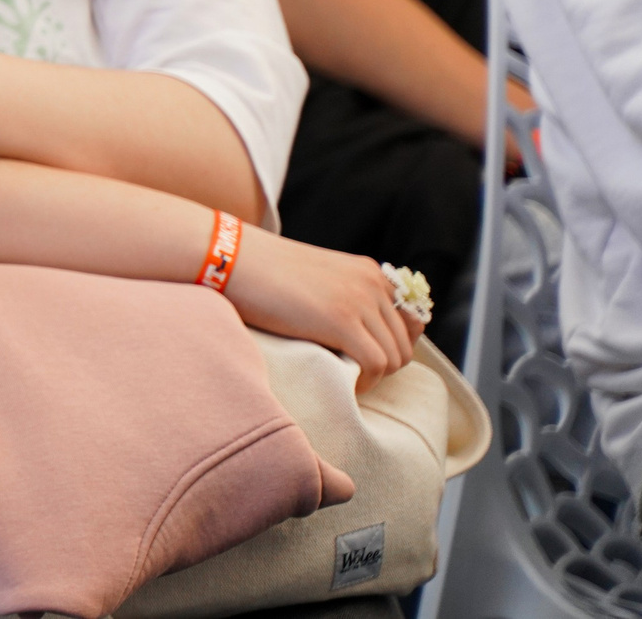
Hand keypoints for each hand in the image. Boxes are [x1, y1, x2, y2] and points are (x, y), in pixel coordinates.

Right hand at [222, 225, 425, 391]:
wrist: (231, 257)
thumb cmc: (262, 271)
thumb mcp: (318, 277)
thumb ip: (345, 294)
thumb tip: (359, 333)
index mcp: (369, 271)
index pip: (410, 320)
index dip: (394, 345)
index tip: (370, 357)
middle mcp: (372, 283)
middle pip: (404, 344)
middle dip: (383, 365)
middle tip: (353, 373)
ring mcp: (358, 300)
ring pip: (394, 358)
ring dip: (374, 376)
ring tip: (346, 378)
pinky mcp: (341, 320)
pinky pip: (375, 365)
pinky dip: (365, 383)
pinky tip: (345, 383)